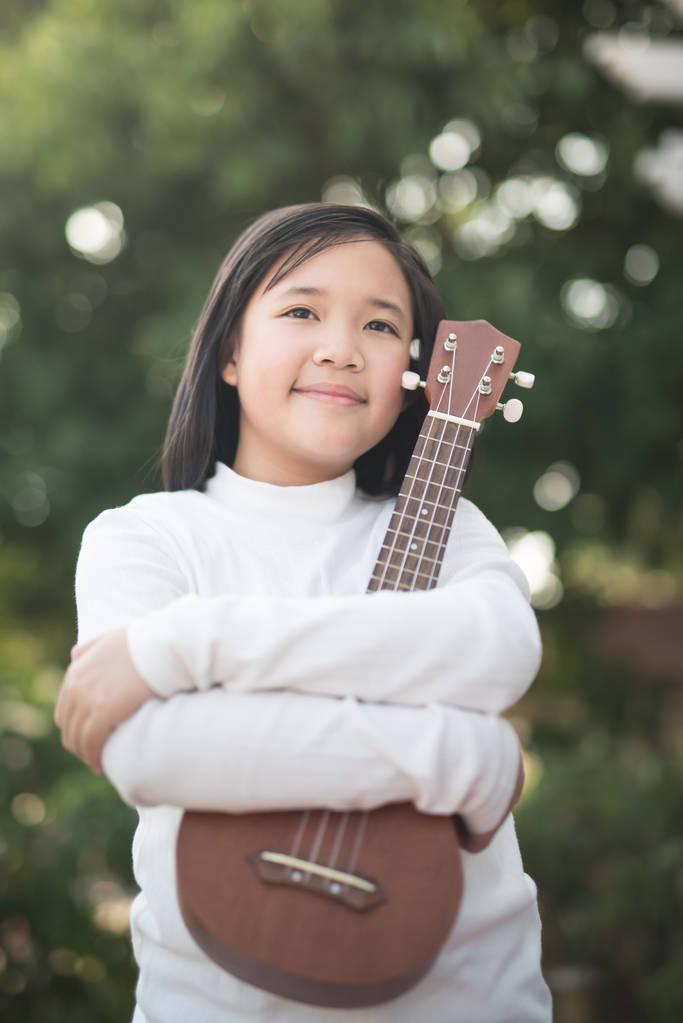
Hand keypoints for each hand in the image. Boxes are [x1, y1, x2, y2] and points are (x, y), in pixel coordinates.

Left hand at [55, 628, 155, 772]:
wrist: (162, 646)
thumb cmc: (144, 642)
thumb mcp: (108, 638)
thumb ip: (89, 648)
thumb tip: (75, 657)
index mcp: (76, 670)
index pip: (65, 709)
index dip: (75, 727)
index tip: (88, 737)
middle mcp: (77, 685)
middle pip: (68, 726)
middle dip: (78, 743)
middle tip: (93, 754)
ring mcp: (88, 699)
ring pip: (76, 738)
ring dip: (85, 754)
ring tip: (96, 763)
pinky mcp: (103, 713)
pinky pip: (90, 743)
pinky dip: (92, 757)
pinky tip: (100, 765)